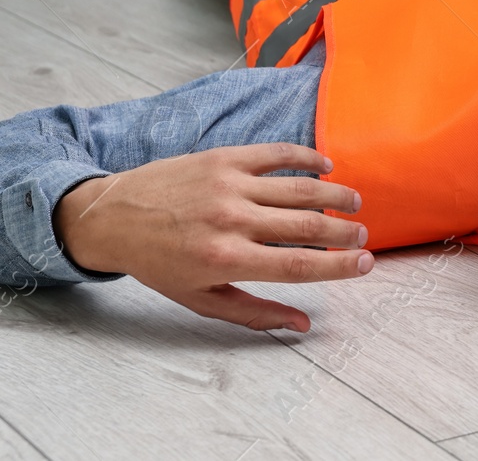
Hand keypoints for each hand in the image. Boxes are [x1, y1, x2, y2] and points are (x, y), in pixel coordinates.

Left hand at [54, 143, 371, 332]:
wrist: (111, 217)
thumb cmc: (158, 263)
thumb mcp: (200, 299)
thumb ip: (254, 313)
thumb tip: (302, 325)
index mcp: (225, 260)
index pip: (299, 266)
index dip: (340, 266)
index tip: (366, 263)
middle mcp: (231, 220)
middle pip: (308, 225)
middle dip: (344, 231)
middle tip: (362, 235)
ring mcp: (229, 184)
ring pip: (301, 188)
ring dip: (336, 194)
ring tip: (354, 203)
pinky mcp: (225, 158)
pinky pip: (278, 154)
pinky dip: (308, 158)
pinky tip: (326, 165)